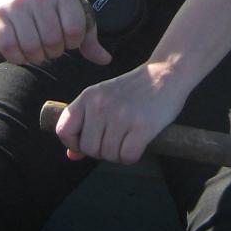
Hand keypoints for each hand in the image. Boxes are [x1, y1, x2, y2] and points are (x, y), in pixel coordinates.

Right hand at [0, 0, 111, 66]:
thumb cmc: (52, 4)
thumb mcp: (74, 12)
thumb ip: (89, 37)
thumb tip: (105, 60)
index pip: (75, 30)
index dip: (73, 42)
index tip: (68, 39)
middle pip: (52, 40)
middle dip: (54, 51)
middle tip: (52, 46)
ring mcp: (17, 4)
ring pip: (31, 47)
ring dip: (37, 57)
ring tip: (39, 50)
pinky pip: (9, 47)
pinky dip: (18, 57)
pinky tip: (23, 52)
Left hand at [55, 61, 187, 164]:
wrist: (167, 73)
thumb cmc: (134, 89)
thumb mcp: (104, 98)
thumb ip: (86, 125)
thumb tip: (72, 156)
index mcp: (88, 96)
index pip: (64, 130)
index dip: (74, 143)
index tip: (90, 141)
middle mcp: (101, 105)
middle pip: (89, 148)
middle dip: (102, 151)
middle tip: (116, 139)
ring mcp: (121, 115)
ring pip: (109, 155)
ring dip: (119, 154)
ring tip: (129, 138)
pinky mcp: (142, 126)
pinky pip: (127, 157)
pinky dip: (132, 156)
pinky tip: (139, 142)